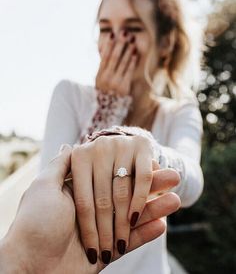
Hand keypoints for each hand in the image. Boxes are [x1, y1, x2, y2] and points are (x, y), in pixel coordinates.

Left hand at [0, 144, 179, 273]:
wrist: (28, 268)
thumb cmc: (34, 223)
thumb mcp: (44, 187)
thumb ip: (61, 165)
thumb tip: (70, 145)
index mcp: (82, 190)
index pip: (113, 177)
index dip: (134, 171)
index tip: (155, 163)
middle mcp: (93, 206)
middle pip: (127, 194)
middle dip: (151, 187)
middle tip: (175, 178)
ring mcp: (102, 229)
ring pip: (133, 215)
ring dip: (155, 208)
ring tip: (176, 200)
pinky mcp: (108, 250)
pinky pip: (131, 241)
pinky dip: (146, 233)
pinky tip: (163, 223)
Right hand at [96, 30, 137, 95]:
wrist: (109, 110)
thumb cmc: (105, 94)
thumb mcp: (99, 82)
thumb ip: (103, 68)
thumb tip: (105, 52)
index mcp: (99, 75)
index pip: (104, 57)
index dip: (108, 45)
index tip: (112, 34)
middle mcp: (106, 78)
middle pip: (114, 57)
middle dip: (120, 44)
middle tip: (124, 33)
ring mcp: (115, 82)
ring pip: (122, 63)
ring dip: (128, 50)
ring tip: (132, 40)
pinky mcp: (124, 86)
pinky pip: (129, 71)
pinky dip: (132, 62)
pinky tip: (135, 54)